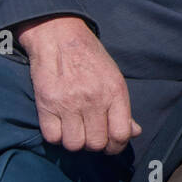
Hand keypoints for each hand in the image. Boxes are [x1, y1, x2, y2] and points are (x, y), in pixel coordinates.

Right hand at [16, 16, 140, 153]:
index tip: (111, 145)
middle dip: (95, 145)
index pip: (121, 134)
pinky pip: (52, 137)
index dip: (117, 146)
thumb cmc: (89, 57)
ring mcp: (69, 102)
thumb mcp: (114, 77)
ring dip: (75, 142)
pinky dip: (56, 136)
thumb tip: (134, 132)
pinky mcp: (46, 104)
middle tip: (91, 136)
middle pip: (96, 144)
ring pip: (74, 145)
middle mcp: (93, 99)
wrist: (59, 35)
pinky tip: (60, 125)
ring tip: (75, 130)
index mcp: (115, 92)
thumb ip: (123, 108)